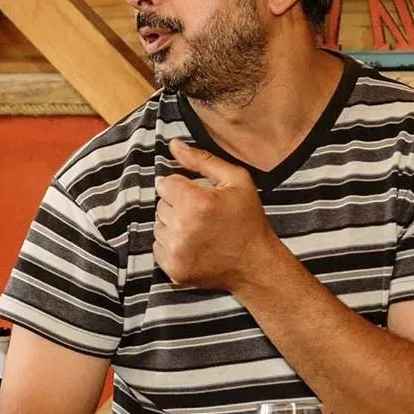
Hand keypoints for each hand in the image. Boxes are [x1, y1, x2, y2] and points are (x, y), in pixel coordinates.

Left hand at [153, 139, 277, 290]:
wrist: (255, 264)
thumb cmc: (248, 220)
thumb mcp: (236, 180)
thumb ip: (201, 160)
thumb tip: (173, 144)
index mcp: (197, 202)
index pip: (165, 183)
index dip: (181, 187)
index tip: (197, 196)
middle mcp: (182, 227)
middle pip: (161, 205)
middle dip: (178, 205)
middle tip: (202, 214)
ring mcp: (176, 251)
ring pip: (158, 226)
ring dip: (173, 225)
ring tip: (198, 229)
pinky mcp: (173, 269)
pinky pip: (158, 247)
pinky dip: (171, 244)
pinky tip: (193, 244)